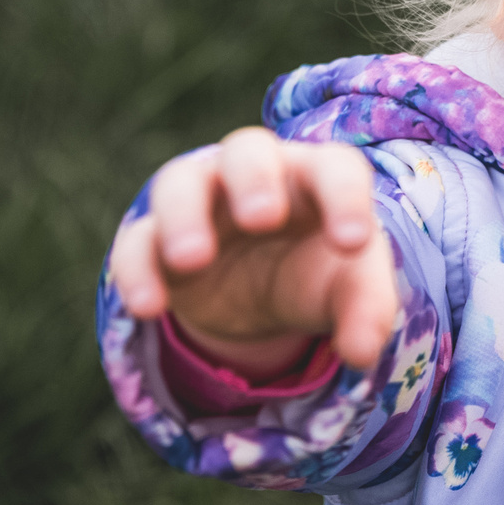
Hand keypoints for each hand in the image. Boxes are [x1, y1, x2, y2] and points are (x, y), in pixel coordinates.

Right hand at [108, 127, 398, 373]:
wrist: (259, 294)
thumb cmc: (315, 269)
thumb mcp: (349, 288)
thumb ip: (366, 310)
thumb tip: (362, 354)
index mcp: (315, 177)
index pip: (335, 168)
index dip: (345, 198)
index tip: (352, 244)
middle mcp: (255, 174)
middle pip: (248, 150)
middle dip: (254, 180)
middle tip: (263, 219)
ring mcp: (199, 200)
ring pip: (179, 183)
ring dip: (183, 216)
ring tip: (192, 259)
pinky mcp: (155, 240)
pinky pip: (137, 241)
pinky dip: (137, 269)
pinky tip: (150, 307)